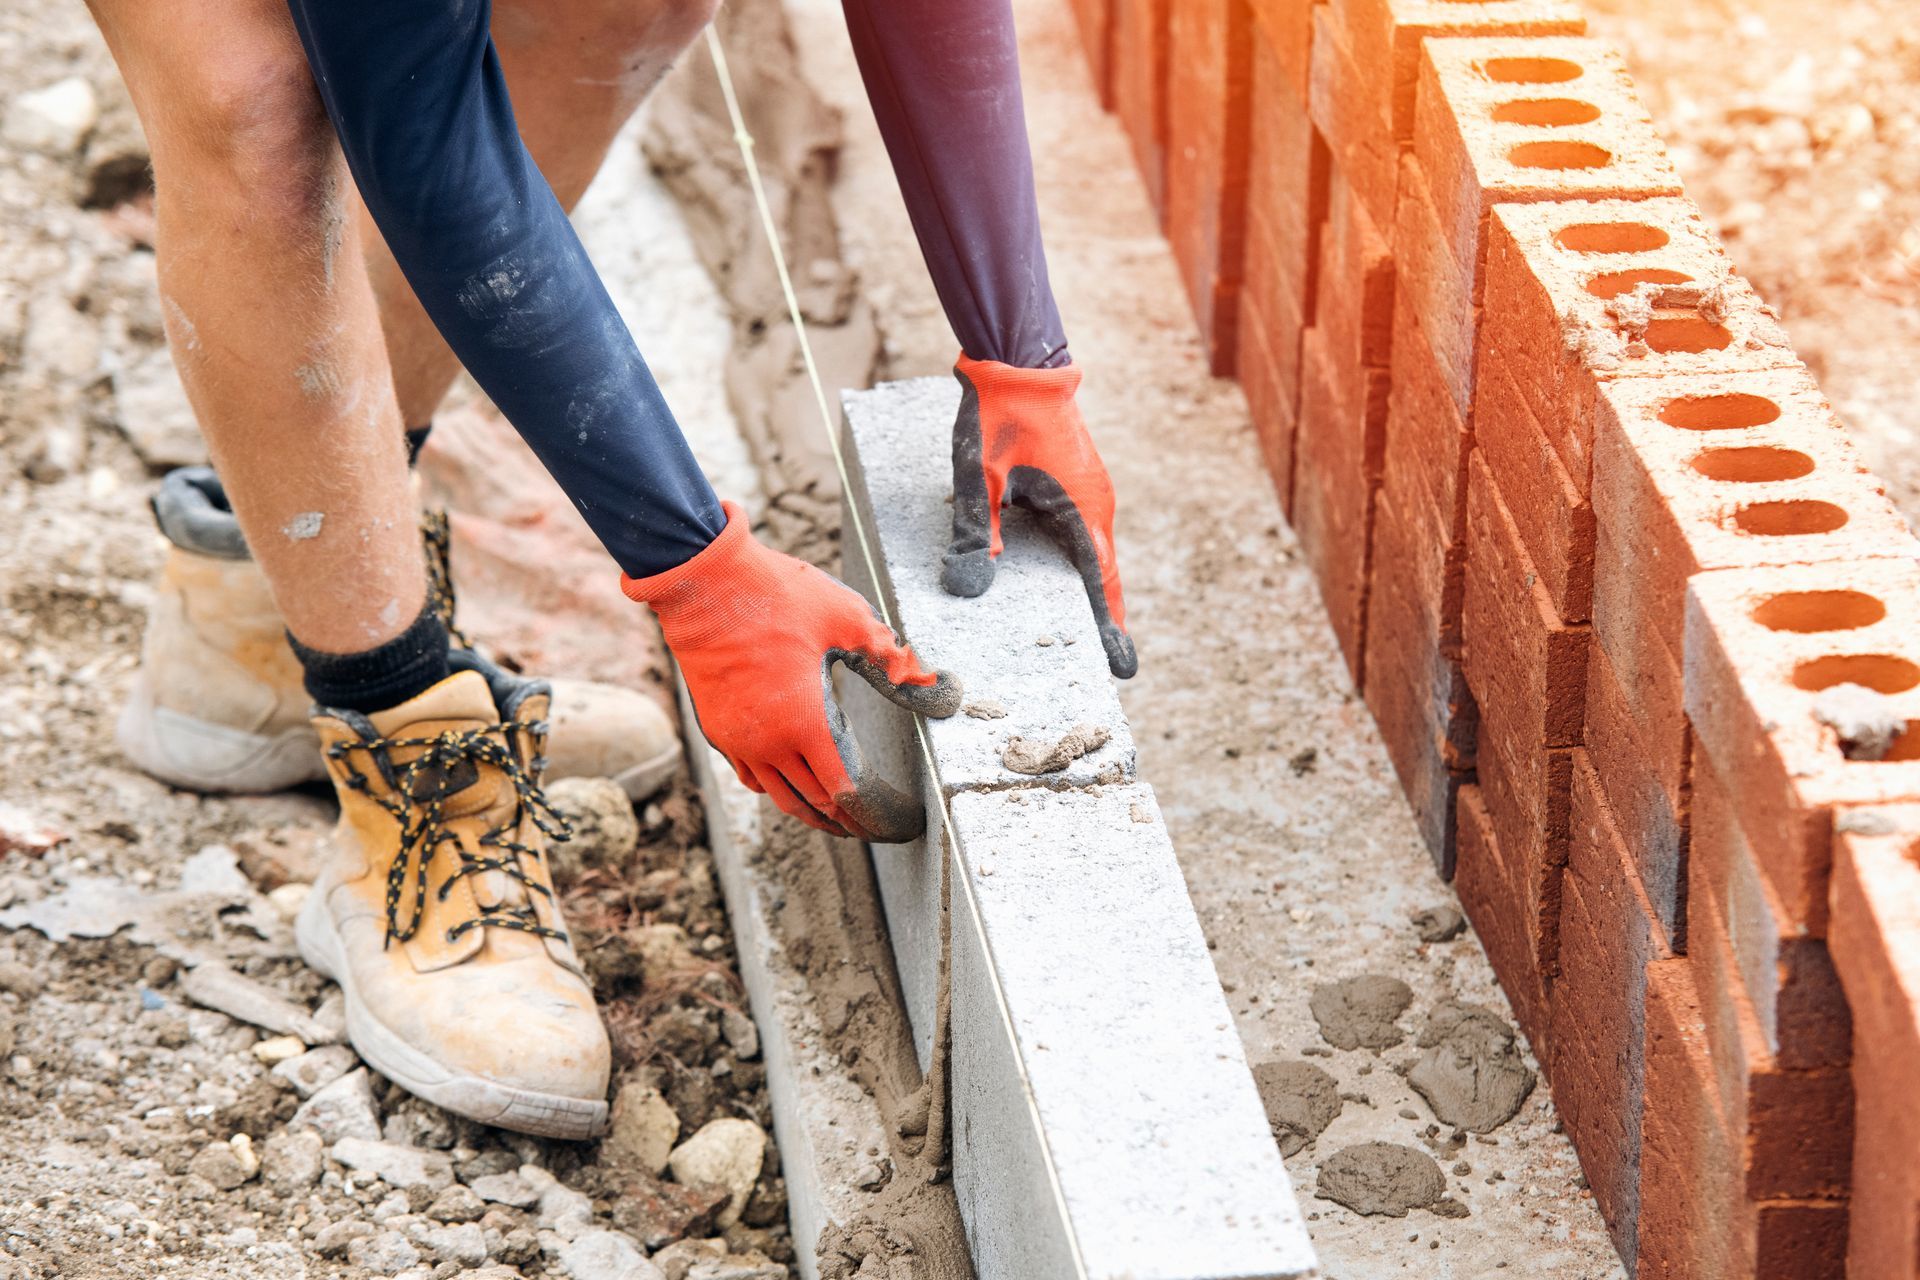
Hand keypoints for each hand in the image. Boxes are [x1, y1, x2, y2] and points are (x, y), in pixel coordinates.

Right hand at [622, 502, 960, 841]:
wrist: (701, 581)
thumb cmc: (777, 594)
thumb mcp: (847, 619)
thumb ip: (893, 660)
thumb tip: (939, 685)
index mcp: (805, 723)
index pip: (847, 792)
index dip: (876, 815)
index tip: (900, 824)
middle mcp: (769, 743)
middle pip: (816, 803)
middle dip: (850, 822)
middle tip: (878, 830)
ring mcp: (738, 740)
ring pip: (781, 796)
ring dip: (815, 813)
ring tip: (841, 820)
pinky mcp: (718, 729)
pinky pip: (751, 777)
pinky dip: (778, 790)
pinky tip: (793, 786)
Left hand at [944, 355, 1136, 677]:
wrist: (1017, 359)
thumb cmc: (999, 414)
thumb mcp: (979, 477)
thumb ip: (978, 532)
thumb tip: (970, 589)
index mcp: (1082, 508)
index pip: (1100, 581)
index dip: (1108, 625)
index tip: (1122, 667)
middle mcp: (1095, 504)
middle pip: (1102, 575)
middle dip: (1103, 617)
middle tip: (1108, 664)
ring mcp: (1088, 492)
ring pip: (1091, 554)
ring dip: (1088, 589)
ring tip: (1085, 632)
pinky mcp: (1074, 482)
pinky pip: (1078, 533)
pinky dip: (1073, 562)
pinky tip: (1053, 578)